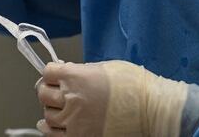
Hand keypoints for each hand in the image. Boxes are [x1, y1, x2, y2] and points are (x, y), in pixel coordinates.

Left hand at [35, 60, 189, 135]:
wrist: (154, 111)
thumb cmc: (136, 87)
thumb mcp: (105, 68)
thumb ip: (82, 71)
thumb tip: (69, 73)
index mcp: (75, 77)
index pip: (48, 72)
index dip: (52, 73)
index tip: (55, 76)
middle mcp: (71, 98)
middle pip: (43, 93)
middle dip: (48, 90)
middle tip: (55, 91)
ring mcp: (74, 121)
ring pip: (47, 115)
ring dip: (51, 110)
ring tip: (57, 109)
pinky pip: (53, 135)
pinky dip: (50, 129)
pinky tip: (52, 126)